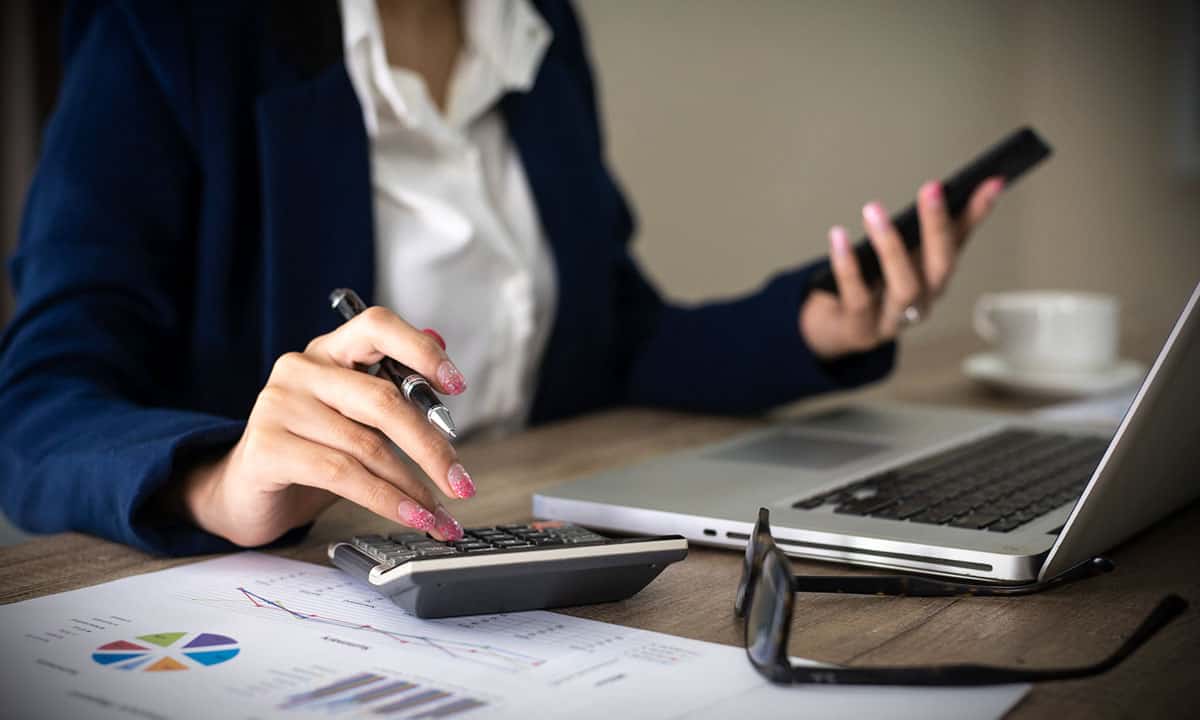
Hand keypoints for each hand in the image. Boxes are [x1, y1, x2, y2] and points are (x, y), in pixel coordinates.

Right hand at [176, 307, 471, 546]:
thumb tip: (446, 380)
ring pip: (368, 446)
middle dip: (432, 447)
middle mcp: (301, 369)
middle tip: (461, 482)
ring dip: (413, 487)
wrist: (244, 494)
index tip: (457, 386)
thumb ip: (394, 396)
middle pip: (383, 400)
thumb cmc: (310, 453)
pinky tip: (411, 516)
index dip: (421, 350)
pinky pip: (343, 475)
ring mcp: (279, 405)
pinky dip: (387, 500)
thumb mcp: (357, 421)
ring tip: (439, 513)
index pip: (377, 326)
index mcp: (329, 350)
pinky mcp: (268, 447)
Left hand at [800, 178, 1004, 359]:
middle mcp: (922, 302)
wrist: (835, 328)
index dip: (977, 213)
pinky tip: (838, 237)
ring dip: (891, 246)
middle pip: (940, 267)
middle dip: (938, 227)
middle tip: (931, 188)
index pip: (961, 241)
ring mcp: (894, 321)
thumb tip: (977, 183)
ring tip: (873, 210)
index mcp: (935, 279)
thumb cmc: (874, 284)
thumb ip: (936, 224)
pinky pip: (858, 297)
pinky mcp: (861, 329)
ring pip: (903, 287)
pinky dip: (848, 266)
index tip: (990, 181)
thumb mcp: (903, 254)